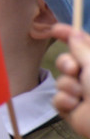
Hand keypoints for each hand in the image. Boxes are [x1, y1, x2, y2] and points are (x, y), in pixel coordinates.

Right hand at [51, 23, 89, 138]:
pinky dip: (65, 101)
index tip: (54, 29)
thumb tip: (75, 33)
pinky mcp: (72, 109)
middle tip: (73, 69)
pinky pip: (57, 98)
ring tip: (80, 95)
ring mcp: (81, 94)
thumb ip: (81, 48)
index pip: (82, 45)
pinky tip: (75, 106)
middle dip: (65, 64)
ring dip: (68, 86)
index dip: (68, 35)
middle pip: (66, 61)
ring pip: (61, 81)